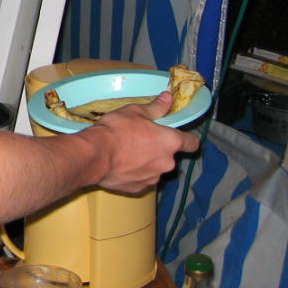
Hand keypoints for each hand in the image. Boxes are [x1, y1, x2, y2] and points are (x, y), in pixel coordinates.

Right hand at [86, 92, 200, 193]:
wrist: (96, 155)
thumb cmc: (117, 130)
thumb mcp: (135, 112)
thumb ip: (156, 107)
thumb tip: (168, 98)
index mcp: (170, 142)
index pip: (192, 143)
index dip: (187, 139)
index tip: (178, 135)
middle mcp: (167, 163)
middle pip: (170, 156)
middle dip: (159, 150)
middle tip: (140, 140)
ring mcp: (154, 178)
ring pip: (155, 168)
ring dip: (147, 162)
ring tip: (127, 153)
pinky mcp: (139, 189)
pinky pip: (142, 179)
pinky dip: (135, 173)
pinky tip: (121, 165)